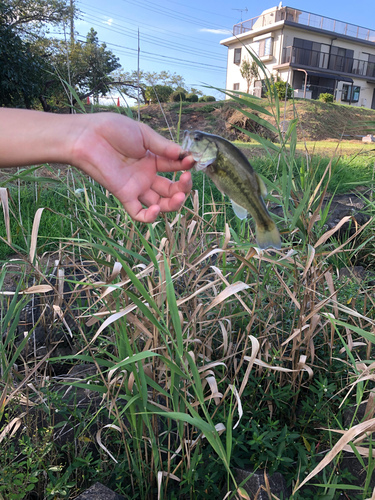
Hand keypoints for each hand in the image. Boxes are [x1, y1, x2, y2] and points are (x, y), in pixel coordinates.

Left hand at [71, 113, 193, 222]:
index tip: (191, 160)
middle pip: (170, 190)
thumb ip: (163, 146)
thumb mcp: (143, 134)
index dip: (185, 166)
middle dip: (182, 187)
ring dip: (173, 204)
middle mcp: (146, 175)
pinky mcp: (125, 196)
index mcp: (152, 159)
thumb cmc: (113, 130)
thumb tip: (185, 155)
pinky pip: (138, 213)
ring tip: (179, 197)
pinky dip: (149, 217)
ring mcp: (136, 187)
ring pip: (159, 204)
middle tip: (186, 178)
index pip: (175, 167)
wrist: (88, 136)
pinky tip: (156, 210)